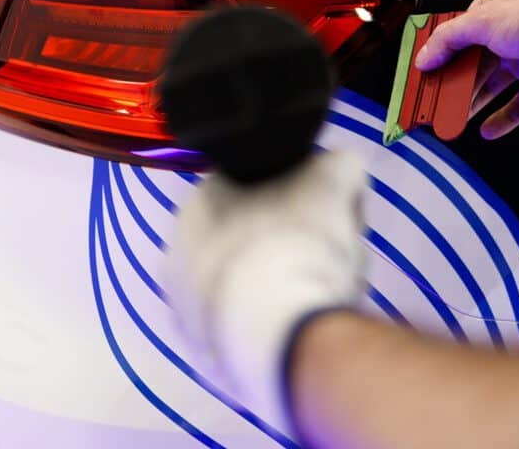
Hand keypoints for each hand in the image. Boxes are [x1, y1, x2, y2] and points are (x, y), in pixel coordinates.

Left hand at [163, 152, 369, 429]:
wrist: (284, 333)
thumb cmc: (301, 244)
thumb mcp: (335, 178)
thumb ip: (337, 163)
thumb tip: (339, 166)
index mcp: (200, 202)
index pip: (255, 189)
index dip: (298, 198)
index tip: (327, 216)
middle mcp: (179, 252)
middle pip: (250, 239)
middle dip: (287, 244)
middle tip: (324, 258)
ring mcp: (186, 308)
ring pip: (247, 286)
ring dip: (277, 286)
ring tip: (314, 297)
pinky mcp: (203, 354)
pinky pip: (243, 328)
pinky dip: (267, 325)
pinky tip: (295, 327)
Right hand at [414, 0, 518, 138]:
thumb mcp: (482, 21)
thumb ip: (450, 39)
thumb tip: (426, 55)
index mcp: (488, 12)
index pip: (452, 37)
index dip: (435, 57)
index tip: (420, 76)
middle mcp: (504, 35)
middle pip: (470, 65)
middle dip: (451, 86)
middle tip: (433, 104)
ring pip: (490, 86)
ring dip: (472, 103)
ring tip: (453, 120)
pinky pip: (518, 104)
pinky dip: (504, 118)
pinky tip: (489, 129)